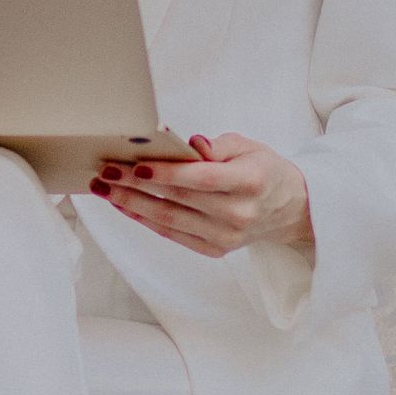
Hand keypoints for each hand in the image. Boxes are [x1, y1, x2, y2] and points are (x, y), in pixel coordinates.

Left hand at [89, 133, 312, 257]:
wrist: (289, 209)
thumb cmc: (264, 171)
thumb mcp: (248, 146)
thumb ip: (216, 146)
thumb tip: (186, 144)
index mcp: (250, 181)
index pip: (201, 178)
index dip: (166, 172)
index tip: (135, 164)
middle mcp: (239, 213)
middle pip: (178, 199)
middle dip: (136, 185)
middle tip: (106, 172)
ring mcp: (226, 236)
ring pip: (170, 220)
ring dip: (132, 205)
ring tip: (105, 190)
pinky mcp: (216, 249)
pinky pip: (173, 234)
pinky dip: (146, 220)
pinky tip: (125, 206)